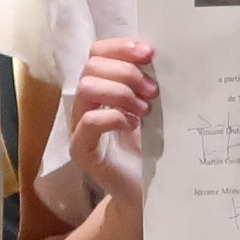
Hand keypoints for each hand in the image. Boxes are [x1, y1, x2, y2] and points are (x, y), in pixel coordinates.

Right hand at [70, 38, 155, 205]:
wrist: (148, 191)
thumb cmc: (150, 148)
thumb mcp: (152, 108)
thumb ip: (148, 83)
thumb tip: (160, 54)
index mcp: (102, 88)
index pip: (97, 52)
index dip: (121, 47)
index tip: (150, 53)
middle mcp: (86, 104)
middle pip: (92, 66)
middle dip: (126, 72)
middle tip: (153, 91)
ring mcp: (79, 127)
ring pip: (87, 88)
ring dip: (121, 93)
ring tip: (145, 110)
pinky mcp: (81, 150)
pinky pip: (89, 121)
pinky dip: (114, 117)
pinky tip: (134, 125)